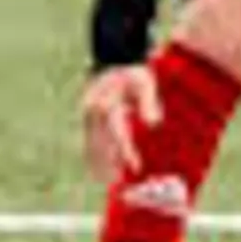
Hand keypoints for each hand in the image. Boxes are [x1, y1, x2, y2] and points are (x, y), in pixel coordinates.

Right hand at [81, 64, 161, 183]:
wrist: (113, 59)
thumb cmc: (132, 72)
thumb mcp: (145, 82)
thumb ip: (149, 103)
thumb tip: (154, 125)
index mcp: (107, 106)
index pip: (118, 136)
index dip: (127, 153)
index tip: (135, 168)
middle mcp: (93, 114)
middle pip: (99, 145)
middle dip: (108, 164)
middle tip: (118, 182)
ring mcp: (87, 116)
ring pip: (90, 145)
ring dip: (97, 163)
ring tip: (107, 180)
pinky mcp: (87, 118)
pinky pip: (88, 140)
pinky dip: (92, 154)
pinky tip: (97, 167)